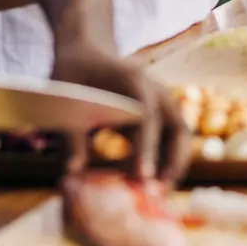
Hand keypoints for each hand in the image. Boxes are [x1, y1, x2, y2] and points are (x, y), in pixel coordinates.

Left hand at [51, 42, 187, 182]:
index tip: (141, 177)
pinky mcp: (157, 115)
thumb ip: (72, 134)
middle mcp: (156, 92)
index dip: (146, 149)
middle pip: (177, 129)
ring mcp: (161, 103)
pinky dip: (166, 162)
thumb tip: (74, 172)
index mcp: (134, 81)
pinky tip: (150, 183)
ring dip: (173, 165)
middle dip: (171, 162)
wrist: (86, 50)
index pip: (147, 118)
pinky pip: (171, 140)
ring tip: (158, 194)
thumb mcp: (66, 98)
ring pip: (180, 137)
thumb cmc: (75, 72)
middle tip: (156, 193)